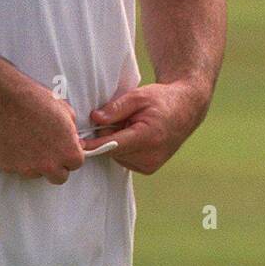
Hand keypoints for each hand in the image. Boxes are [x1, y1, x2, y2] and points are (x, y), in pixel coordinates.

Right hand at [0, 73, 84, 184]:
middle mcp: (49, 165)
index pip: (77, 164)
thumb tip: (73, 141)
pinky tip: (16, 141)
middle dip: (58, 166)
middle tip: (51, 151)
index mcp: (67, 151)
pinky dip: (19, 159)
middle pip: (59, 177)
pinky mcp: (9, 167)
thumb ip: (73, 132)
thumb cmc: (37, 101)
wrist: (5, 99)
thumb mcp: (66, 111)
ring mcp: (27, 168)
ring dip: (37, 163)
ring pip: (38, 173)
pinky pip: (18, 168)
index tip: (65, 147)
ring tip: (30, 142)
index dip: (72, 154)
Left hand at [86, 81, 207, 173]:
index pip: (113, 145)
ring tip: (132, 125)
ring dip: (116, 143)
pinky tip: (136, 135)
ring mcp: (151, 165)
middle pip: (112, 150)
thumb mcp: (138, 96)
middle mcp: (150, 156)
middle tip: (121, 118)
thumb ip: (115, 108)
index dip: (94, 144)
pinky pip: (125, 160)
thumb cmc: (162, 99)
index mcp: (148, 137)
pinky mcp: (149, 169)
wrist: (186, 108)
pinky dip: (124, 149)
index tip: (77, 144)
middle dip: (108, 136)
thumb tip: (94, 119)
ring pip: (117, 157)